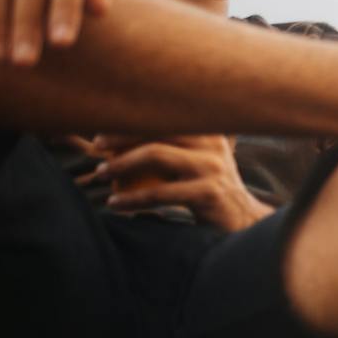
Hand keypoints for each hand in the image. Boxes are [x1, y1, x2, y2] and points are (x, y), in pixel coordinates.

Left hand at [87, 133, 272, 230]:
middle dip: (120, 136)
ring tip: (100, 175)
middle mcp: (212, 143)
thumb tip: (121, 131)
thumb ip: (172, 145)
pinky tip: (115, 204)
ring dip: (121, 164)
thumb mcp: (196, 161)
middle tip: (96, 149)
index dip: (128, 119)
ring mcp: (212, 167)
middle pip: (157, 128)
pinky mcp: (209, 192)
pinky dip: (132, 199)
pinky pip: (159, 193)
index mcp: (207, 129)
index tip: (101, 133)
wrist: (242, 223)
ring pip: (156, 155)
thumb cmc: (207, 190)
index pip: (162, 115)